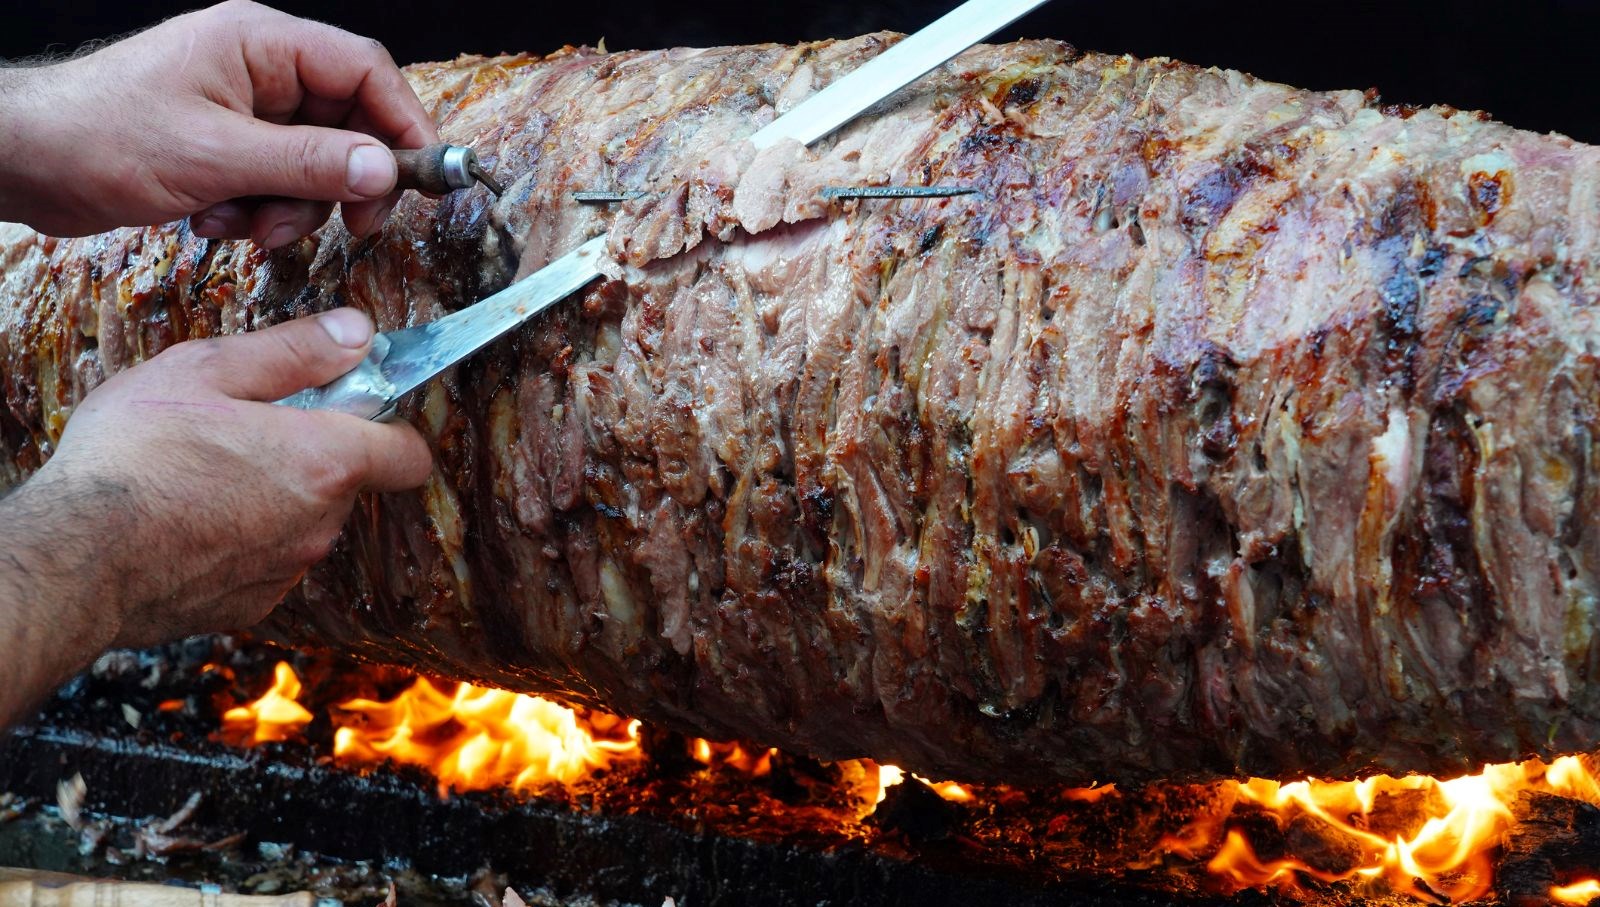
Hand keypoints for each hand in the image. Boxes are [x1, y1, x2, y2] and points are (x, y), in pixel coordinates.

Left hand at [0, 0, 439, 245]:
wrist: (26, 160)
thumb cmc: (102, 135)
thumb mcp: (217, 155)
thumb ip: (308, 163)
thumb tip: (384, 168)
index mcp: (263, 44)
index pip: (366, 71)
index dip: (404, 124)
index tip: (424, 178)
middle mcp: (262, 71)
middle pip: (350, 125)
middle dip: (343, 183)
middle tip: (351, 226)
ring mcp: (245, 111)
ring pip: (315, 166)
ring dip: (290, 208)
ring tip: (241, 223)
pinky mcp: (228, 148)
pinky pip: (278, 185)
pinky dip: (257, 213)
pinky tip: (212, 220)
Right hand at [4, 310, 431, 654]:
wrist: (74, 557)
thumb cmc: (133, 458)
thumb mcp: (207, 371)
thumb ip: (295, 351)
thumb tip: (358, 333)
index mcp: (326, 462)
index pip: (408, 455)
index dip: (388, 427)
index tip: (351, 408)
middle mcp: (321, 524)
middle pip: (349, 482)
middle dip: (314, 454)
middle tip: (247, 430)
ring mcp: (288, 570)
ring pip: (306, 522)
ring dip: (275, 497)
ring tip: (206, 474)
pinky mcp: (252, 605)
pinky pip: (268, 561)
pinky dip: (243, 539)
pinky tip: (191, 519)